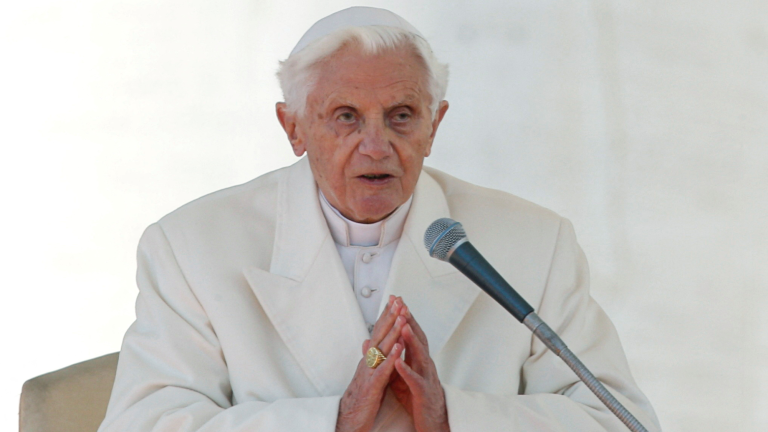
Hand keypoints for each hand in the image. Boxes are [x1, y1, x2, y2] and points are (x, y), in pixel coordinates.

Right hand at [336, 296, 406, 431]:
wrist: (348, 419)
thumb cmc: (359, 397)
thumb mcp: (365, 373)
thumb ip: (369, 357)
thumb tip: (368, 341)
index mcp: (369, 358)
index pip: (378, 332)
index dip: (386, 316)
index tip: (394, 301)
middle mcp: (368, 362)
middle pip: (379, 335)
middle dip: (390, 317)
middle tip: (398, 301)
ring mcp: (369, 373)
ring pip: (381, 349)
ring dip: (392, 332)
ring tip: (401, 317)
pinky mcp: (372, 386)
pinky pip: (383, 370)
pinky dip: (391, 357)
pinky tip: (398, 347)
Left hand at [389, 303, 449, 431]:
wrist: (432, 419)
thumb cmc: (417, 396)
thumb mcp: (400, 373)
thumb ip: (391, 357)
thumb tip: (375, 342)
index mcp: (417, 358)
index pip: (410, 332)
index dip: (403, 316)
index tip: (396, 300)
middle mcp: (423, 364)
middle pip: (417, 338)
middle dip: (409, 321)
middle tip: (402, 305)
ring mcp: (425, 376)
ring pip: (419, 355)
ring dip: (411, 340)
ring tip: (403, 326)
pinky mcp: (422, 392)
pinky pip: (414, 380)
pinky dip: (406, 370)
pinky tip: (399, 362)